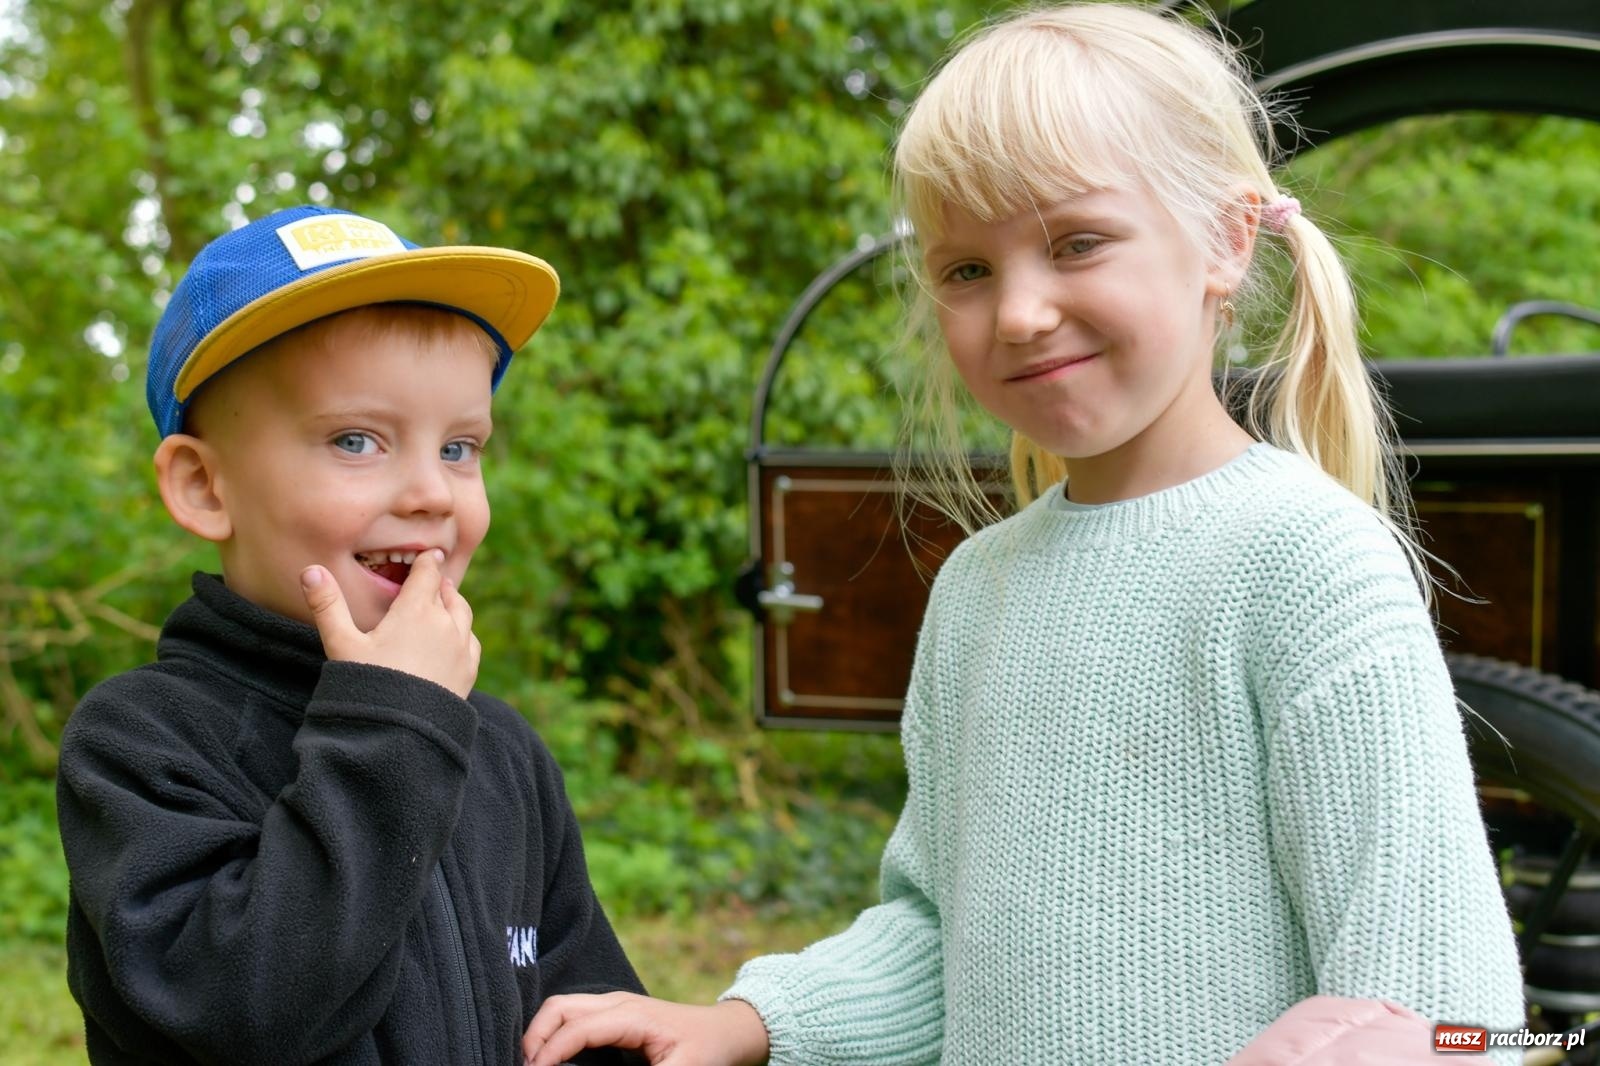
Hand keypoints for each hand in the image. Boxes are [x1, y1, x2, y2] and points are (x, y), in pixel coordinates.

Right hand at [300, 549, 480, 697]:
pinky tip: (456, 637)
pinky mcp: (468, 671)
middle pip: (447, 593)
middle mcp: (445, 623)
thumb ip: (327, 605)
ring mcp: (460, 647)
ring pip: (463, 614)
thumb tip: (310, 570)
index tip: (429, 554)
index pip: (427, 574)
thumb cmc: (368, 684)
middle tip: (433, 579)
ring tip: (445, 601)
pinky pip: (471, 641)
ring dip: (453, 605)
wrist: (401, 731)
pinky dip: (463, 632)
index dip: (427, 562)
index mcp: (416, 610)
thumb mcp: (341, 644)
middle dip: (438, 584)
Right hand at [523, 994, 769, 1065]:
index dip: (550, 1053)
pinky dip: (553, 1032)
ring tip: (532, 1065)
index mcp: (631, 1015)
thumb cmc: (707, 1049)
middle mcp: (616, 1003)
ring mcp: (613, 1005)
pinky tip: (548, 1056)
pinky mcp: (613, 1014)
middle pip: (559, 1007)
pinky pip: (573, 1015)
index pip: (577, 1028)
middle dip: (534, 1036)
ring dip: (540, 1033)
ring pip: (561, 1007)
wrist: (725, 1030)